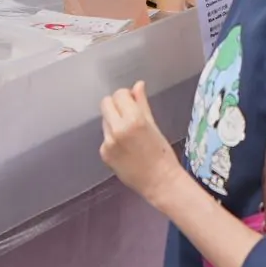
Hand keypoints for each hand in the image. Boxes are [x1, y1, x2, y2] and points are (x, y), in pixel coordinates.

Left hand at [99, 82, 184, 203]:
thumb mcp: (153, 125)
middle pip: (106, 103)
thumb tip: (137, 85)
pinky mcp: (104, 154)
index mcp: (133, 119)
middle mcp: (117, 129)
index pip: (119, 94)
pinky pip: (105, 137)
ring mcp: (108, 142)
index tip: (133, 103)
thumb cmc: (162, 153)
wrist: (159, 181)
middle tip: (128, 115)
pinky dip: (112, 138)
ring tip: (129, 135)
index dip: (126, 96)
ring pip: (105, 120)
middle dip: (116, 105)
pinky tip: (125, 149)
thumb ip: (142, 103)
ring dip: (113, 121)